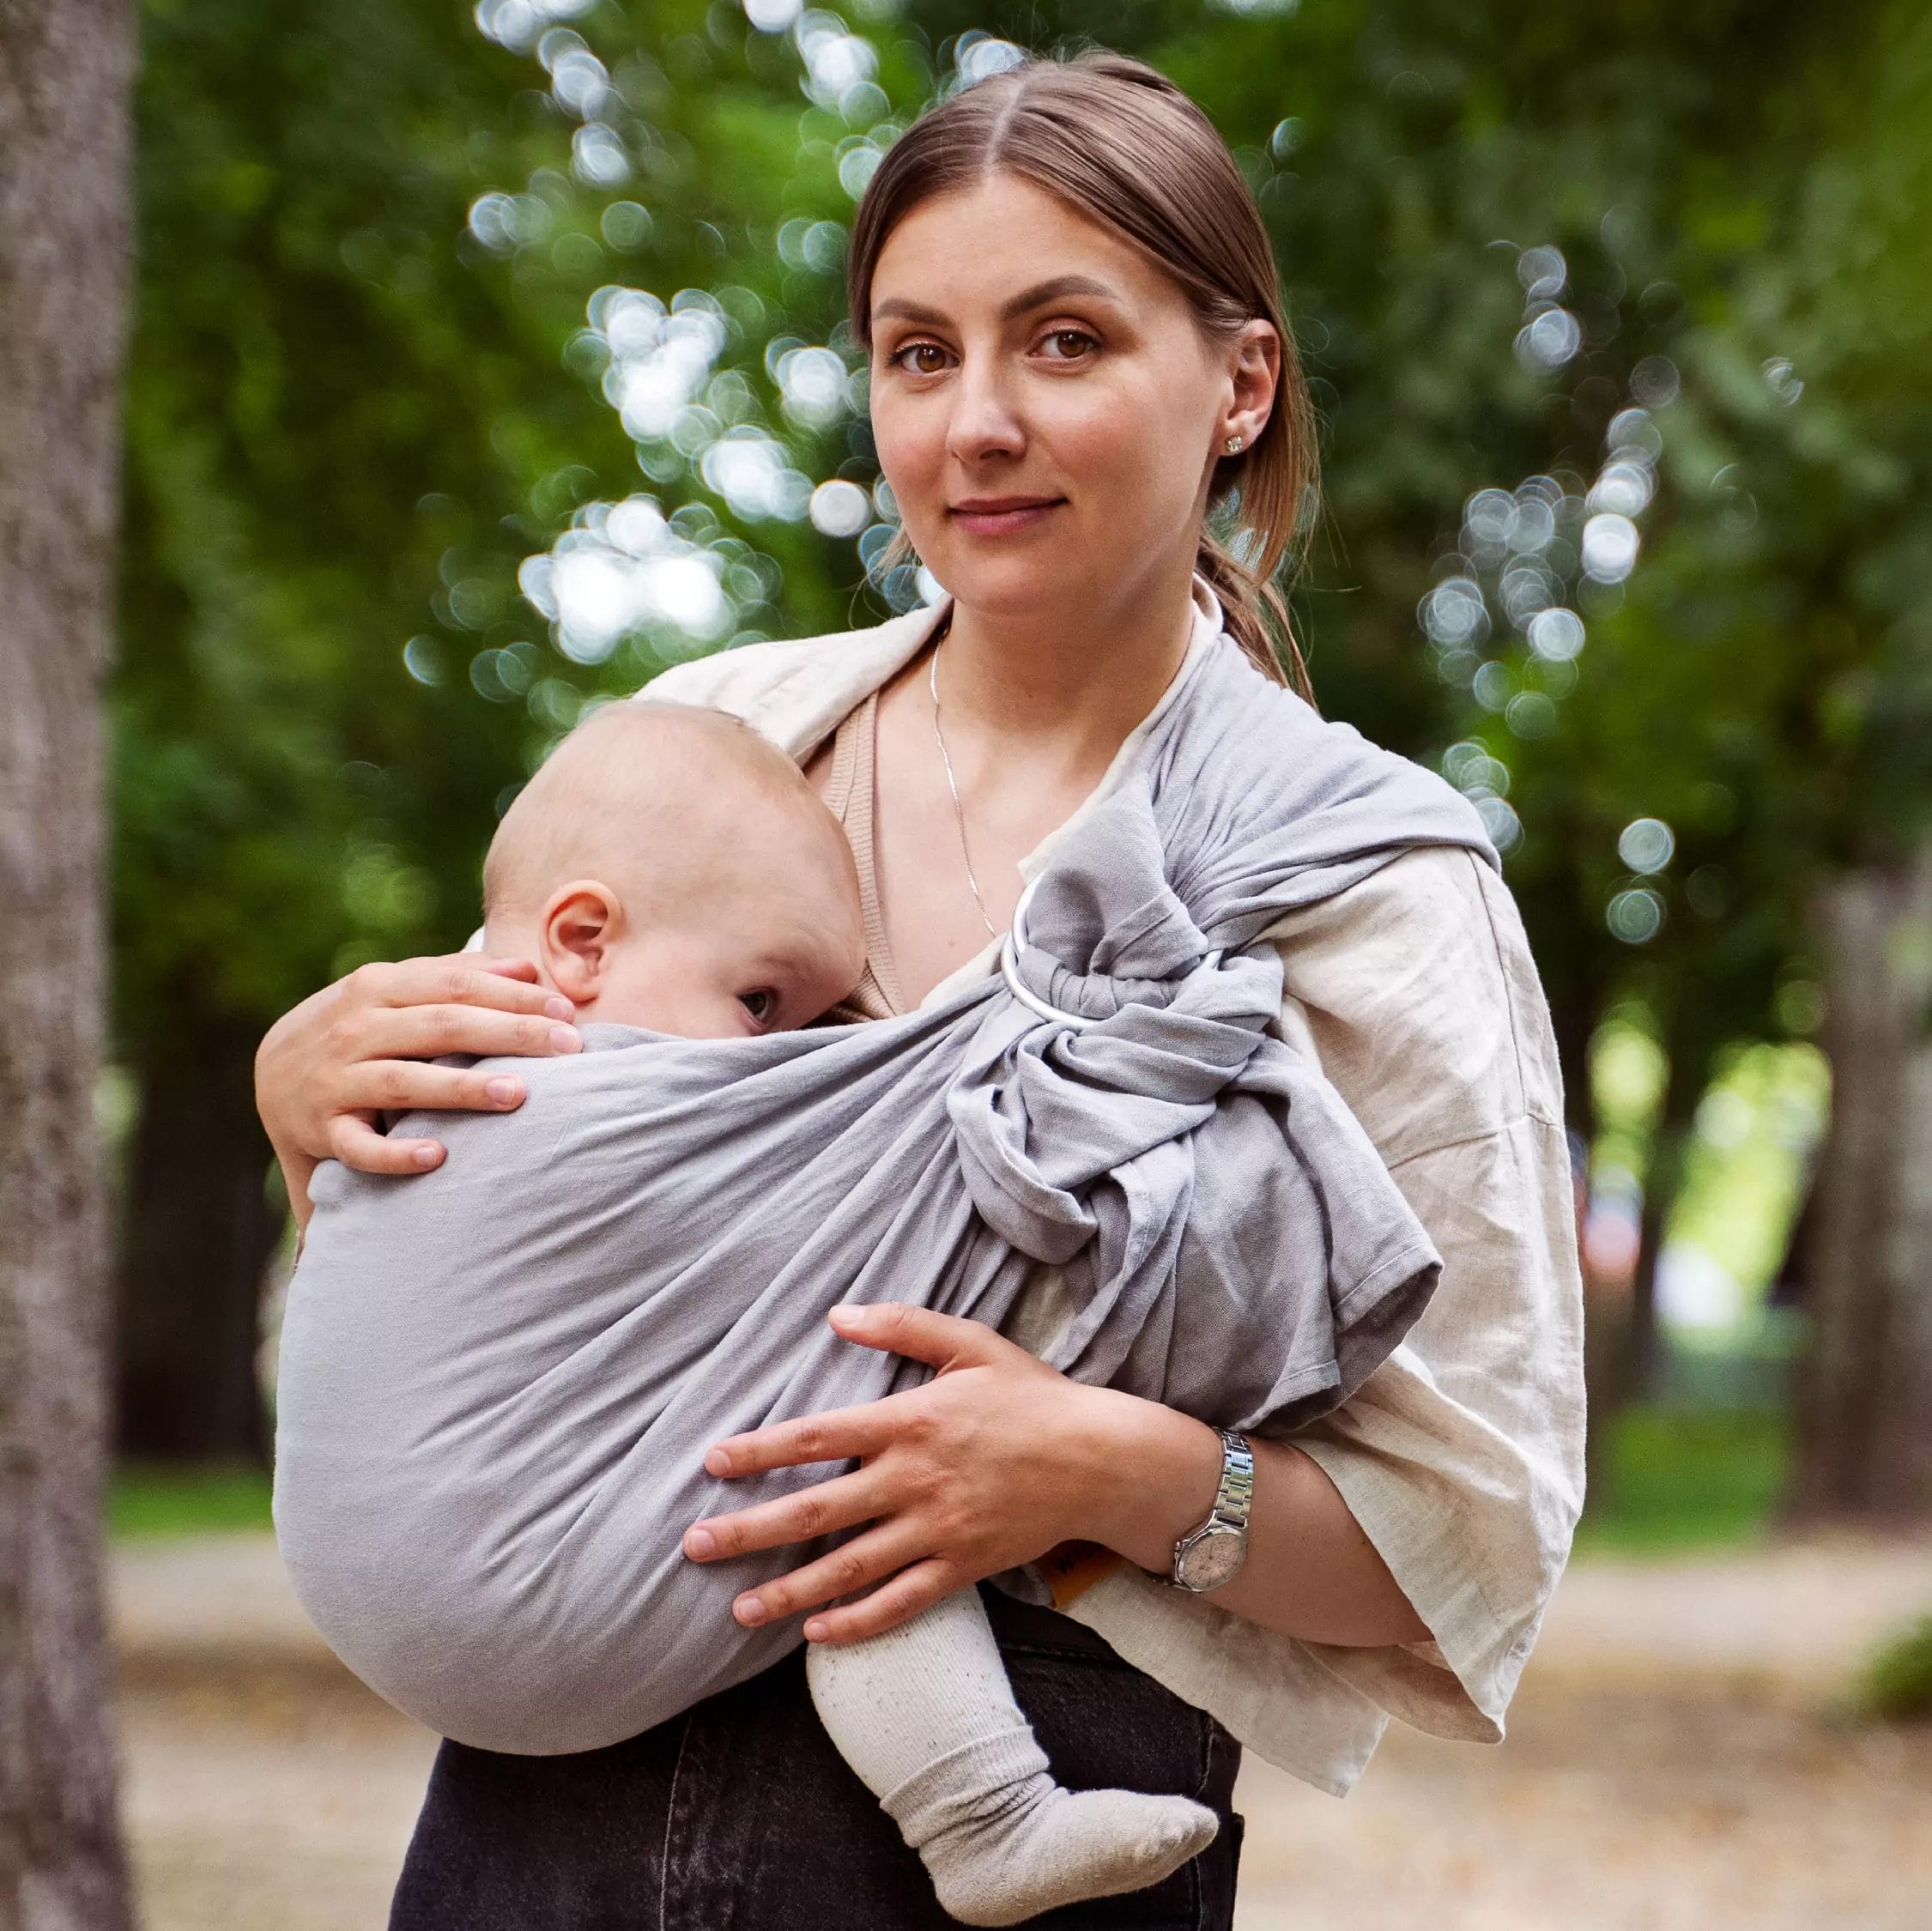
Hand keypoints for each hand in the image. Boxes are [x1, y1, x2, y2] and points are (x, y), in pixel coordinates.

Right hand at [254, 952, 583, 1217]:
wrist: (271, 1075)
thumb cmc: (358, 1029)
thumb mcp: (395, 991)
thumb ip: (457, 976)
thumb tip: (528, 967)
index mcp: (380, 987)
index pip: (457, 984)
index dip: (515, 995)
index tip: (568, 1011)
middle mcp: (357, 1028)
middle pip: (443, 1025)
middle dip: (510, 1033)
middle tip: (569, 1047)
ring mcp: (337, 1079)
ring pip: (404, 1081)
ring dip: (462, 1088)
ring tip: (518, 1094)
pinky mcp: (323, 1129)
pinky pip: (359, 1146)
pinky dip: (395, 1154)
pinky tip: (438, 1156)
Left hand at [681, 1303, 1221, 1644]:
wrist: (1099, 1458)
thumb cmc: (1031, 1395)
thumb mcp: (970, 1343)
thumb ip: (902, 1325)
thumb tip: (837, 1314)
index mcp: (910, 1420)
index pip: (817, 1436)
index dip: (760, 1450)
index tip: (712, 1462)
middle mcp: (913, 1480)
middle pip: (816, 1511)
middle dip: (750, 1532)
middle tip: (694, 1546)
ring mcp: (936, 1530)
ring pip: (848, 1568)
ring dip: (788, 1592)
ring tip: (738, 1610)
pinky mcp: (960, 1567)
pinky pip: (899, 1603)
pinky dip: (856, 1623)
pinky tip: (816, 1634)